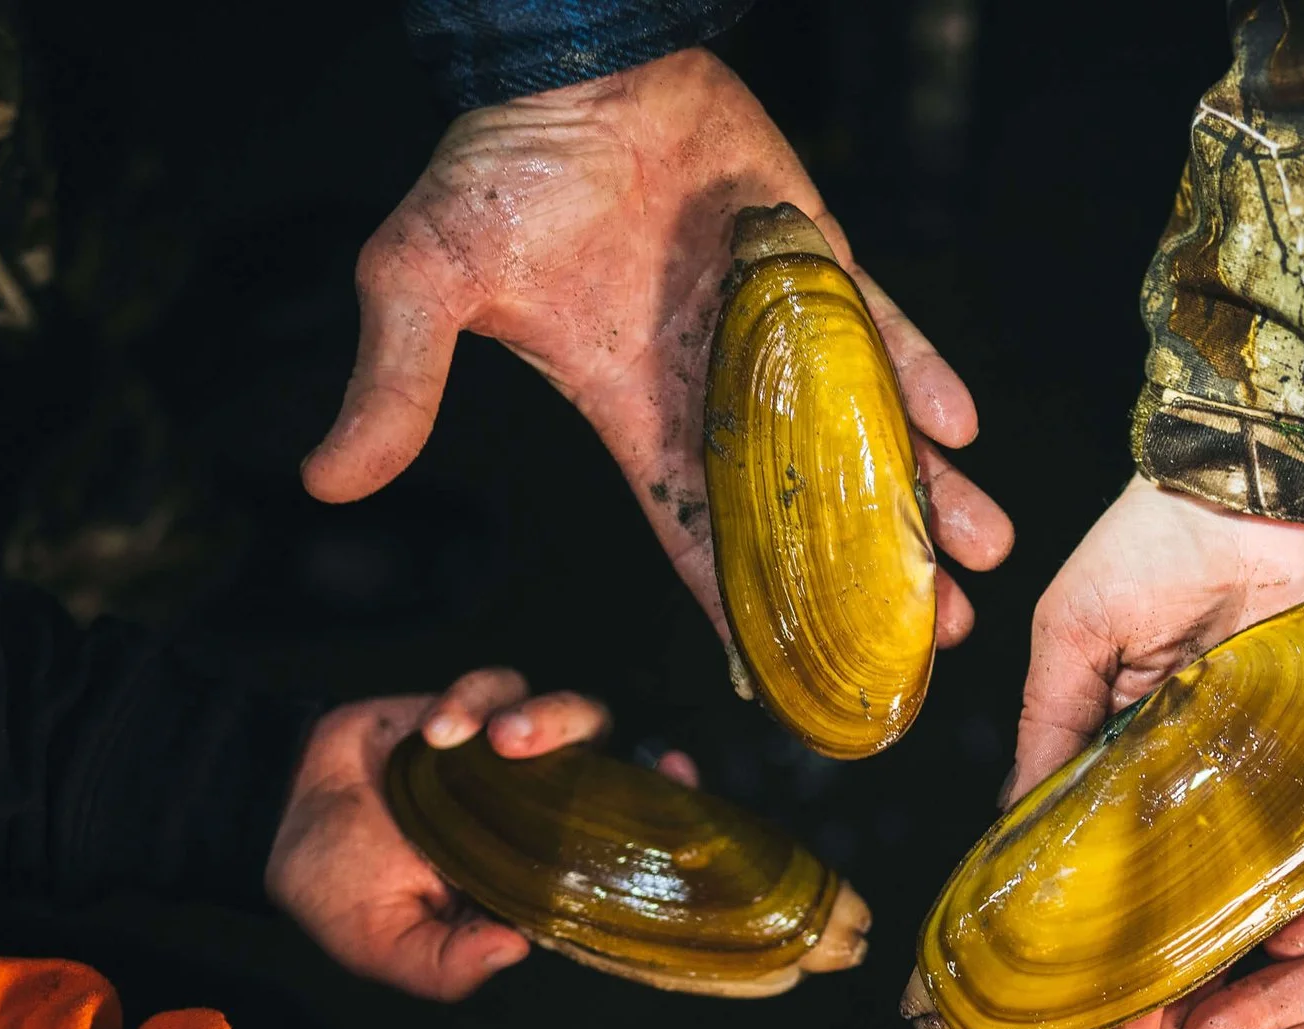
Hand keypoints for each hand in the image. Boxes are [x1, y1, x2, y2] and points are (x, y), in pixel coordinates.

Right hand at [266, 666, 697, 1000]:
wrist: (274, 818)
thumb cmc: (339, 891)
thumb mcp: (386, 948)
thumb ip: (445, 966)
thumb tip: (515, 950)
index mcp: (536, 871)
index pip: (619, 847)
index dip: (661, 822)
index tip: (683, 793)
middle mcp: (537, 809)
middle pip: (613, 767)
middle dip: (621, 760)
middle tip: (557, 754)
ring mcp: (507, 757)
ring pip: (568, 715)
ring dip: (544, 718)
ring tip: (498, 740)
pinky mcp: (469, 708)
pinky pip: (495, 685)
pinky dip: (472, 699)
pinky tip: (434, 732)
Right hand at [301, 47, 1012, 643]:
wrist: (571, 65)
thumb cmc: (496, 172)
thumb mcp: (423, 282)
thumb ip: (399, 383)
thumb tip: (325, 479)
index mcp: (636, 419)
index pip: (698, 542)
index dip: (746, 617)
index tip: (801, 687)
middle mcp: (717, 395)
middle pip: (806, 514)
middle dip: (867, 580)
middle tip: (930, 643)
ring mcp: (778, 337)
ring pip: (865, 438)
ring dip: (924, 497)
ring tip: (977, 560)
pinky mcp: (819, 268)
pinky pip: (885, 333)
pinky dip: (923, 376)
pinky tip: (965, 429)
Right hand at [1015, 473, 1303, 1028]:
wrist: (1260, 484)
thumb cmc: (1150, 546)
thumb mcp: (1072, 643)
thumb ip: (1050, 738)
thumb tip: (1007, 837)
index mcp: (1119, 758)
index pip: (1091, 873)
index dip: (1072, 948)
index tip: (1045, 1020)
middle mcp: (1187, 784)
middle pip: (1161, 908)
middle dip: (1139, 997)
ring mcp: (1256, 783)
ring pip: (1227, 903)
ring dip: (1204, 981)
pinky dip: (1283, 919)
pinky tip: (1258, 984)